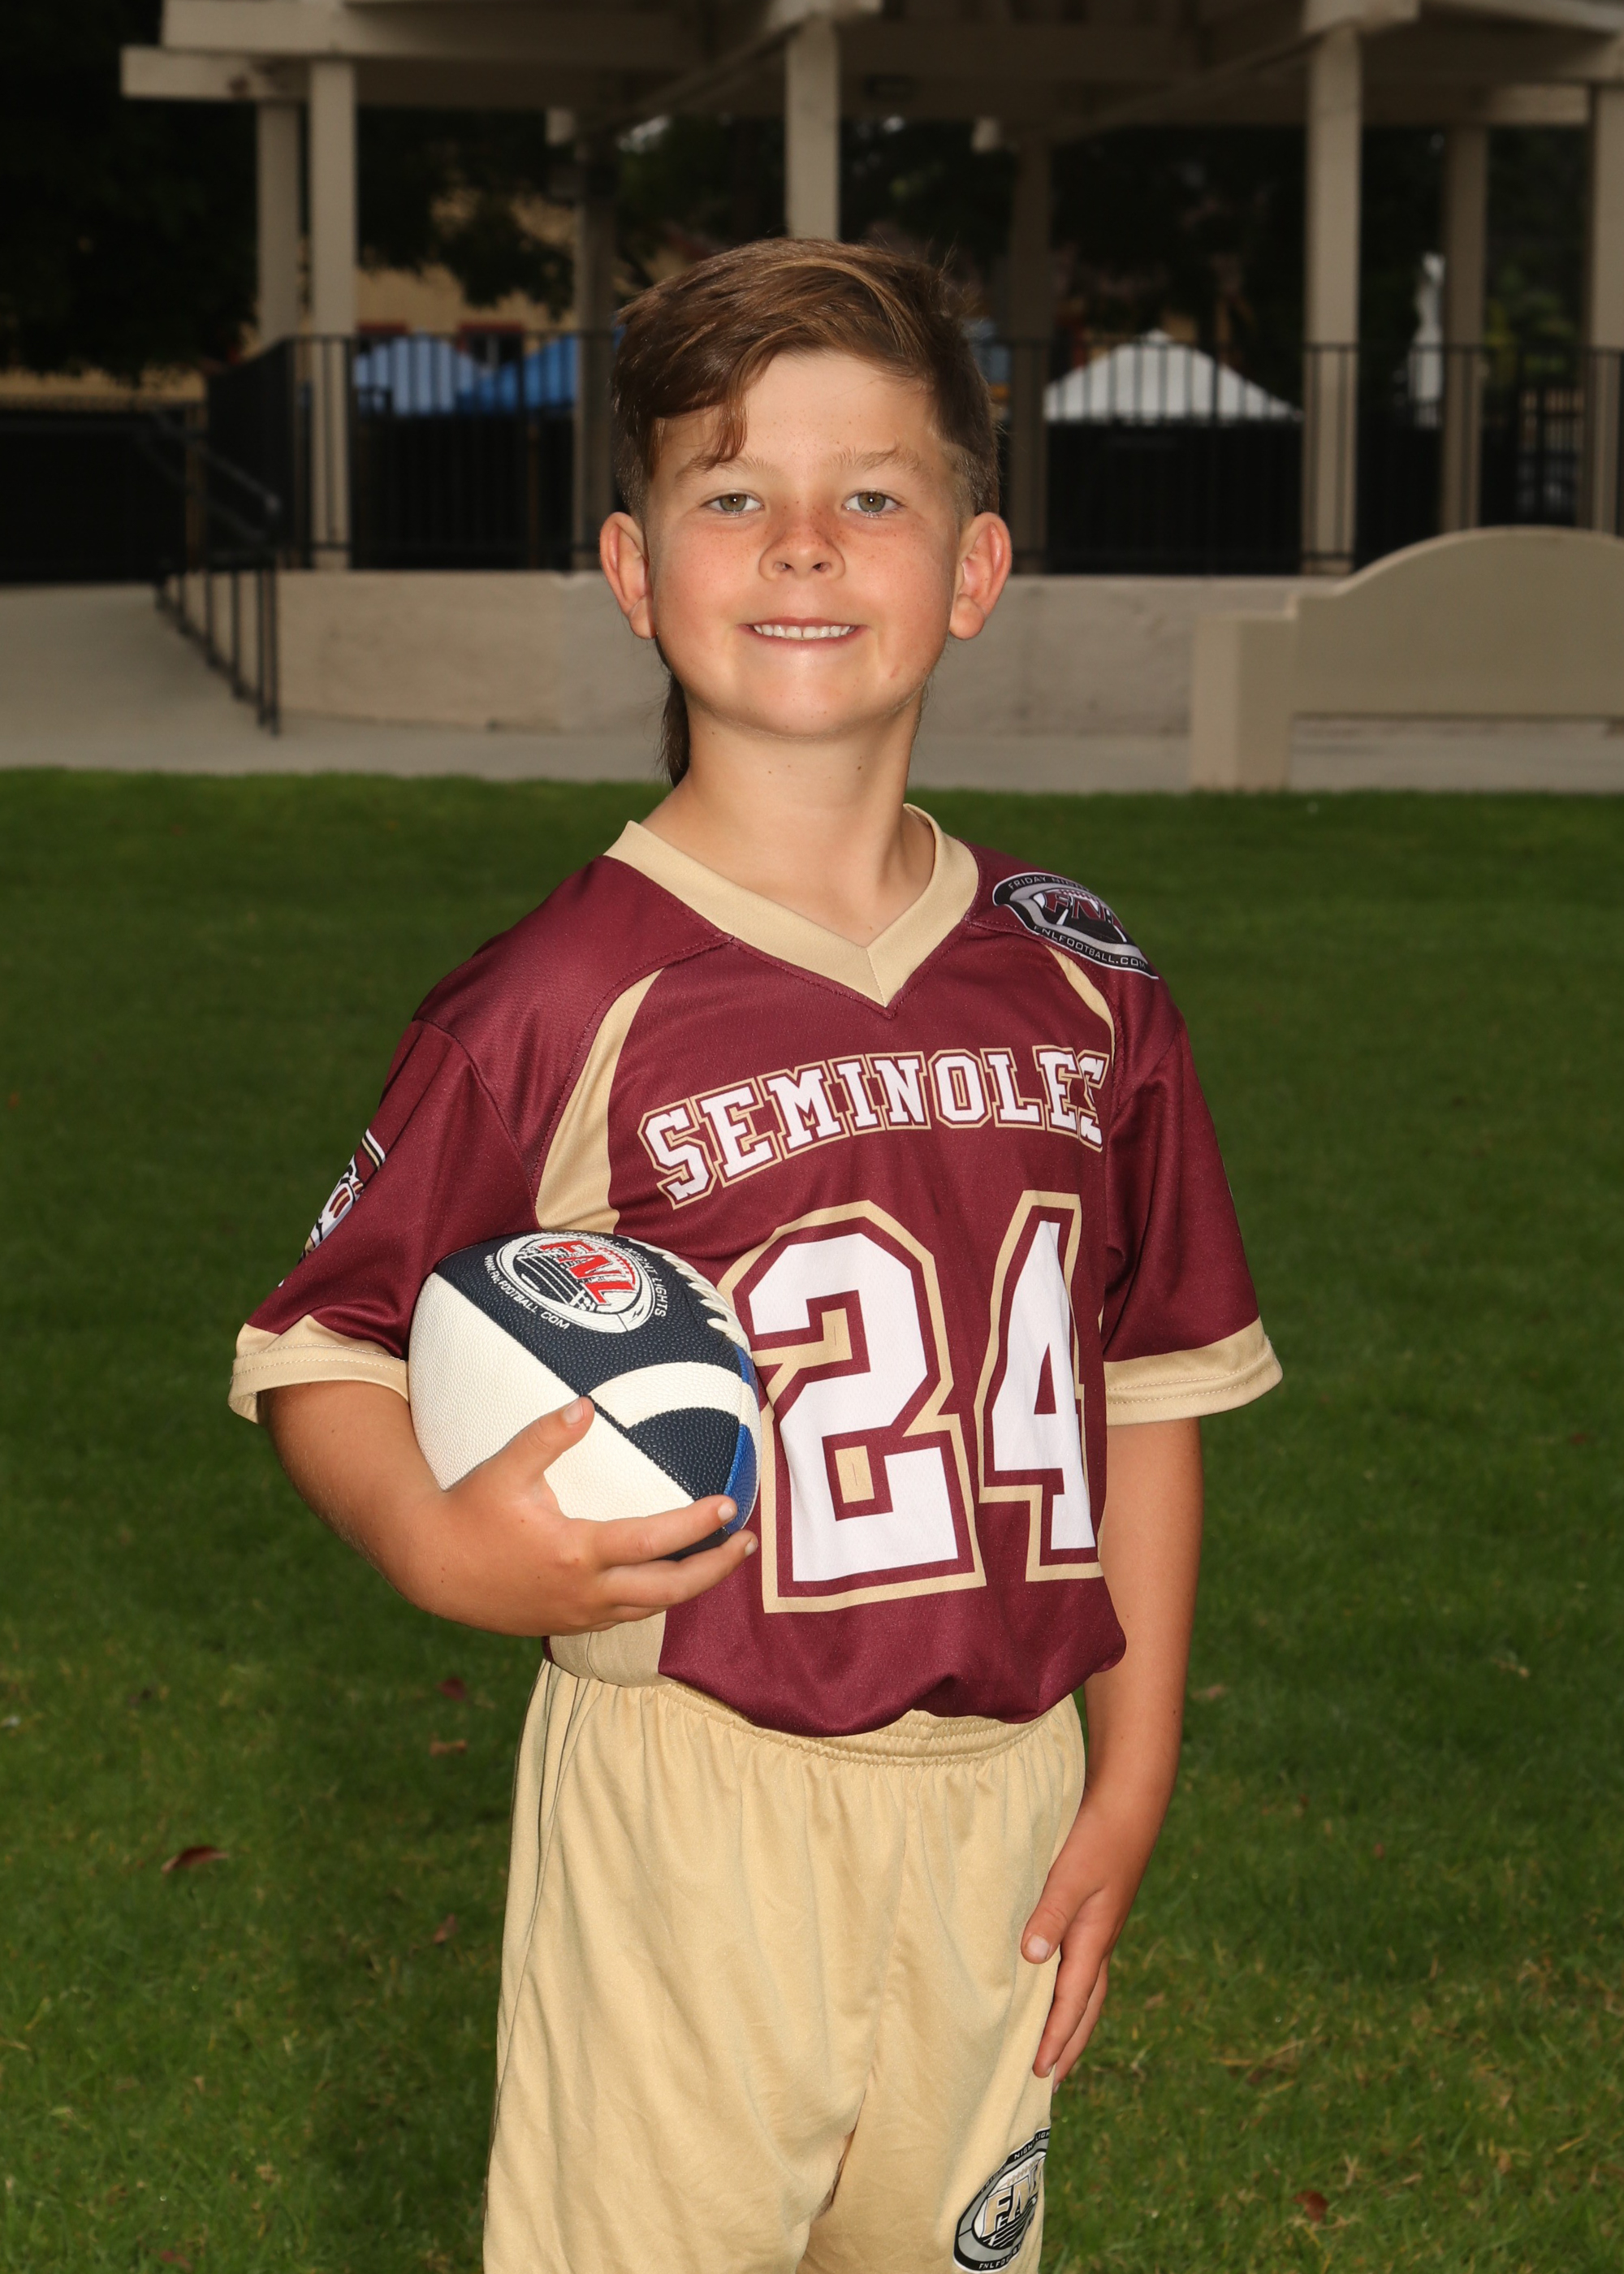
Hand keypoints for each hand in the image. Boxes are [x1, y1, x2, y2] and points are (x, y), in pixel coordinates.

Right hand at [264, 1379, 755, 1637]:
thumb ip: (546, 1436)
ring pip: (653, 1608)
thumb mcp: (503, 1468)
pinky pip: (627, 1616)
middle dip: (715, 1568)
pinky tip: (670, 1578)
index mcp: (576, 1552)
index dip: (697, 1525)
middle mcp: (586, 1592)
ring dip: (692, 1586)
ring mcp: (578, 1614)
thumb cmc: (468, 1511)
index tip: (730, 1505)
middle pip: (670, 1589)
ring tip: (721, 1560)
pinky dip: (657, 1597)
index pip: (655, 1542)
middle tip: (747, 1543)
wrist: (432, 1569)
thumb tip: (587, 1406)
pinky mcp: (568, 1623)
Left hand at [1020, 1795, 1158, 2082]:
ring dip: (1071, 2020)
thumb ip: (1050, 1915)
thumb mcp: (1070, 1875)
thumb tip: (1031, 1960)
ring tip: (1055, 2045)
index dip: (1054, 2040)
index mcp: (1094, 1941)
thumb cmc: (1098, 1838)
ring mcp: (1101, 1928)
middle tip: (1049, 2081)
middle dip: (1068, 2044)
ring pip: (1087, 1989)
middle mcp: (1100, 1942)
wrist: (1129, 1804)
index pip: (1072, 2004)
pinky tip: (1054, 1982)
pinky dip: (1071, 1988)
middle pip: (1086, 2009)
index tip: (1038, 2075)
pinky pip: (1083, 1965)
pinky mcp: (1097, 1912)